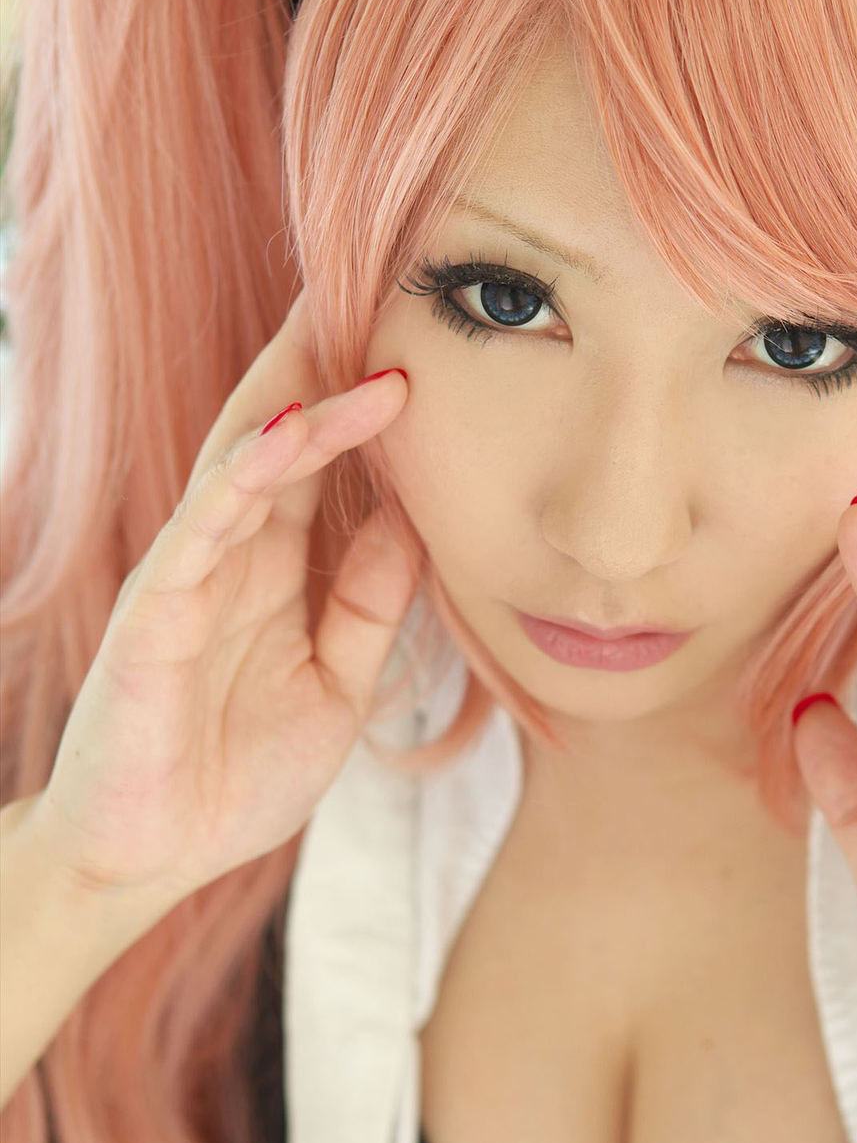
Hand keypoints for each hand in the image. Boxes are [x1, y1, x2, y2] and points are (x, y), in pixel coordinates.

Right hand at [30, 291, 418, 912]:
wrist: (151, 859)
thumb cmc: (235, 772)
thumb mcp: (336, 682)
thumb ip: (369, 602)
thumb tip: (418, 521)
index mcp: (272, 568)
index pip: (316, 462)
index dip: (360, 402)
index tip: (412, 339)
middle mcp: (230, 555)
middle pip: (275, 435)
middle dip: (317, 362)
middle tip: (369, 283)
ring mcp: (189, 576)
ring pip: (241, 464)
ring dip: (296, 401)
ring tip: (345, 337)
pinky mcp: (158, 612)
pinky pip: (202, 529)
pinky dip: (244, 477)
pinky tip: (286, 433)